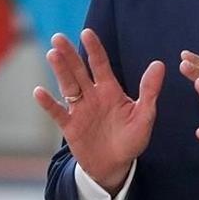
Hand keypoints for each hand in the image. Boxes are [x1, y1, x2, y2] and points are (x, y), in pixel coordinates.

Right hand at [33, 29, 164, 192]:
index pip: (100, 65)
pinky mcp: (70, 126)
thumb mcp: (144, 116)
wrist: (116, 165)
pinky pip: (57, 112)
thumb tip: (159, 64)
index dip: (94, 49)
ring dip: (60, 71)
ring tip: (52, 54)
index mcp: (110, 90)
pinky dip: (48, 103)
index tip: (87, 33)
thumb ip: (149, 91)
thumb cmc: (131, 139)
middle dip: (69, 54)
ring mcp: (79, 109)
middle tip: (59, 38)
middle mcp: (92, 95)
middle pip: (79, 70)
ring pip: (67, 85)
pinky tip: (39, 92)